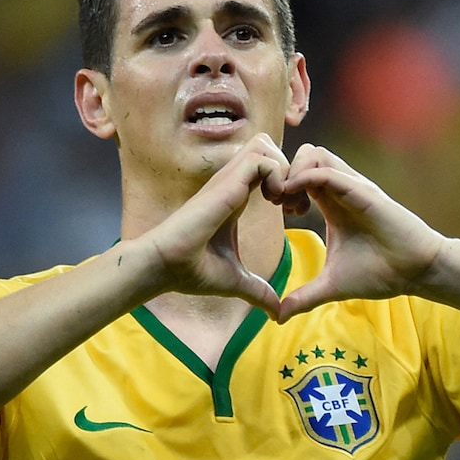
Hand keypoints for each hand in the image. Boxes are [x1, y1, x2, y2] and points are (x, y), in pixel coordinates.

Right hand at [139, 133, 302, 317]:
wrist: (165, 266)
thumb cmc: (192, 271)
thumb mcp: (236, 280)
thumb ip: (258, 291)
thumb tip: (276, 314)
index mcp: (235, 197)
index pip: (267, 169)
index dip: (288, 185)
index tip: (292, 215)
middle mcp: (232, 183)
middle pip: (269, 148)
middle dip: (290, 171)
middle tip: (293, 205)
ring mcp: (228, 178)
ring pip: (266, 145)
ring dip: (284, 170)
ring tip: (284, 202)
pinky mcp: (226, 181)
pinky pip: (262, 158)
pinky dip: (276, 175)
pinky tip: (274, 202)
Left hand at [276, 144, 445, 322]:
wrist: (417, 272)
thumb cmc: (381, 273)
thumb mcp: (331, 285)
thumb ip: (304, 297)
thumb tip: (278, 317)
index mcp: (332, 204)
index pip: (299, 175)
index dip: (282, 187)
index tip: (277, 211)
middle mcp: (341, 190)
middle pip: (303, 155)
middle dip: (283, 173)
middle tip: (278, 203)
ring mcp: (352, 187)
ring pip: (313, 153)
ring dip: (293, 172)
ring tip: (288, 202)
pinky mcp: (362, 192)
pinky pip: (327, 172)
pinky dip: (305, 179)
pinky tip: (296, 204)